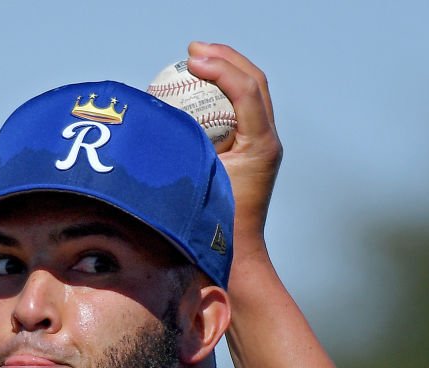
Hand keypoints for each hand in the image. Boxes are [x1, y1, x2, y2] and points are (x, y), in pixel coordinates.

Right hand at [186, 42, 281, 259]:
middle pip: (254, 81)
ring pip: (252, 92)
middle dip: (225, 57)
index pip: (247, 91)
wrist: (238, 255)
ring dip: (226, 70)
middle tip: (193, 50)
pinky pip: (242, 109)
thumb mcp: (199, 182)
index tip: (191, 60)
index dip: (219, 68)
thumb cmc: (216, 226)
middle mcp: (267, 142)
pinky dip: (223, 91)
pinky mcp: (254, 151)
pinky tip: (197, 90)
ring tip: (196, 60)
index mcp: (261, 146)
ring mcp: (264, 145)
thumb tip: (161, 114)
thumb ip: (186, 147)